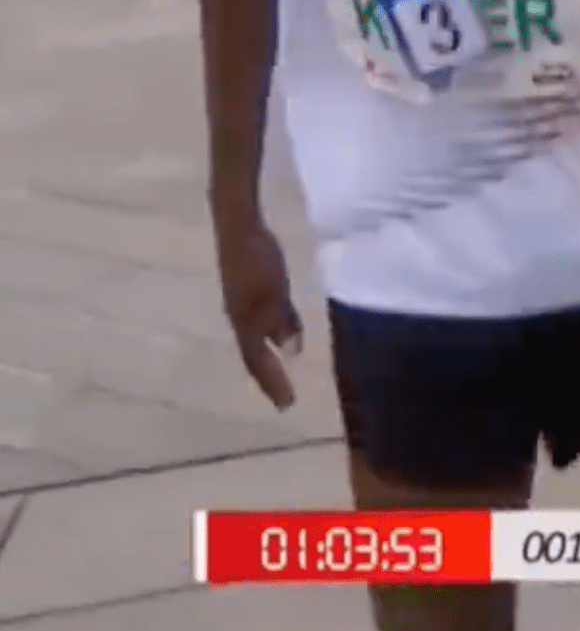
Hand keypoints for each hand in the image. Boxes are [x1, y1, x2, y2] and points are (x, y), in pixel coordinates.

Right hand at [216, 216, 301, 409]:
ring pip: (260, 337)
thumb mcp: (274, 292)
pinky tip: (288, 331)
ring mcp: (243, 301)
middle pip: (255, 353)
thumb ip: (281, 320)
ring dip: (272, 355)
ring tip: (284, 371)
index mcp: (244, 322)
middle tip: (284, 397)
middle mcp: (240, 317)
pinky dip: (277, 331)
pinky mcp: (251, 285)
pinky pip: (266, 318)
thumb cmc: (257, 259)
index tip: (286, 405)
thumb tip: (291, 352)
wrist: (237, 225)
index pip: (258, 361)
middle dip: (270, 375)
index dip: (272, 383)